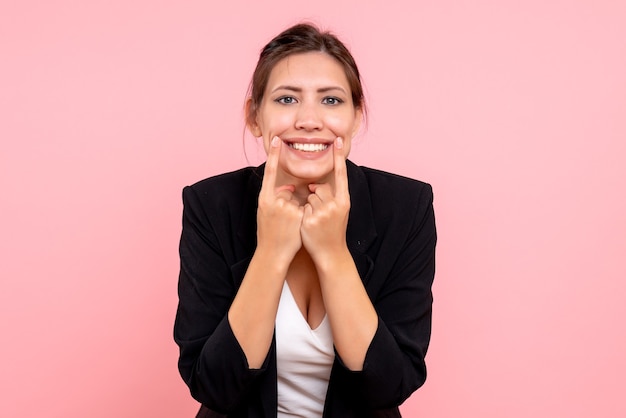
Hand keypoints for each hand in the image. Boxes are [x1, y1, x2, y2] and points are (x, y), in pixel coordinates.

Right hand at [256, 137, 303, 262]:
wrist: (272, 254)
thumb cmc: (270, 233)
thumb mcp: (266, 213)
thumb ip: (276, 197)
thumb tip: (289, 188)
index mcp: (264, 198)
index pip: (269, 172)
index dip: (273, 155)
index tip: (277, 139)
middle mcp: (273, 201)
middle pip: (287, 191)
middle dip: (289, 203)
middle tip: (282, 222)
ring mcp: (285, 208)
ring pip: (297, 201)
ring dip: (297, 211)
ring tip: (288, 228)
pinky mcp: (297, 216)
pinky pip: (305, 209)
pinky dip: (304, 217)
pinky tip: (296, 229)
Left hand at [300, 137, 350, 260]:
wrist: (331, 253)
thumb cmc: (333, 231)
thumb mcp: (339, 212)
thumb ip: (331, 196)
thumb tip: (314, 185)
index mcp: (345, 201)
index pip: (341, 175)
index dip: (339, 157)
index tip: (337, 140)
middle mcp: (336, 205)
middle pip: (320, 188)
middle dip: (316, 196)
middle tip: (322, 214)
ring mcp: (323, 213)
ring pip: (310, 197)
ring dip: (309, 206)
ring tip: (316, 222)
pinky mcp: (311, 220)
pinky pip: (303, 207)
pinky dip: (303, 215)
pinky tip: (309, 226)